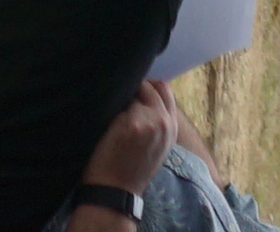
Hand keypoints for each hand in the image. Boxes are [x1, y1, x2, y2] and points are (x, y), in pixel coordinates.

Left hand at [82, 82, 177, 196]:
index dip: (150, 87)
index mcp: (172, 130)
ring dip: (125, 96)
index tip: (135, 89)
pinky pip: (121, 100)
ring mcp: (151, 121)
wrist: (115, 192)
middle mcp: (165, 123)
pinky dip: (113, 104)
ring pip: (137, 90)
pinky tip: (107, 120)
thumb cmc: (129, 171)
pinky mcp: (133, 122)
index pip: (166, 92)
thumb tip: (144, 96)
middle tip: (122, 96)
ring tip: (114, 113)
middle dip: (138, 87)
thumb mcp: (155, 148)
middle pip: (155, 86)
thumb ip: (157, 123)